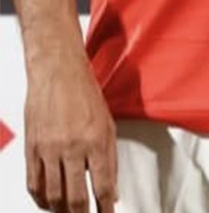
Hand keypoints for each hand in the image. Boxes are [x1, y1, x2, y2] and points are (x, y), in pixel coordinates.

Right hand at [24, 51, 116, 212]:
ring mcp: (49, 150)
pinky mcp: (31, 149)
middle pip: (75, 197)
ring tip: (70, 212)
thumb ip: (110, 159)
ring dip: (62, 210)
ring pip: (53, 195)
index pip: (102, 186)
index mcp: (96, 141)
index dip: (105, 207)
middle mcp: (72, 148)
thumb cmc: (85, 96)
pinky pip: (33, 183)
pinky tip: (49, 202)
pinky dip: (41, 199)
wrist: (58, 74)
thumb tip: (112, 190)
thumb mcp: (109, 125)